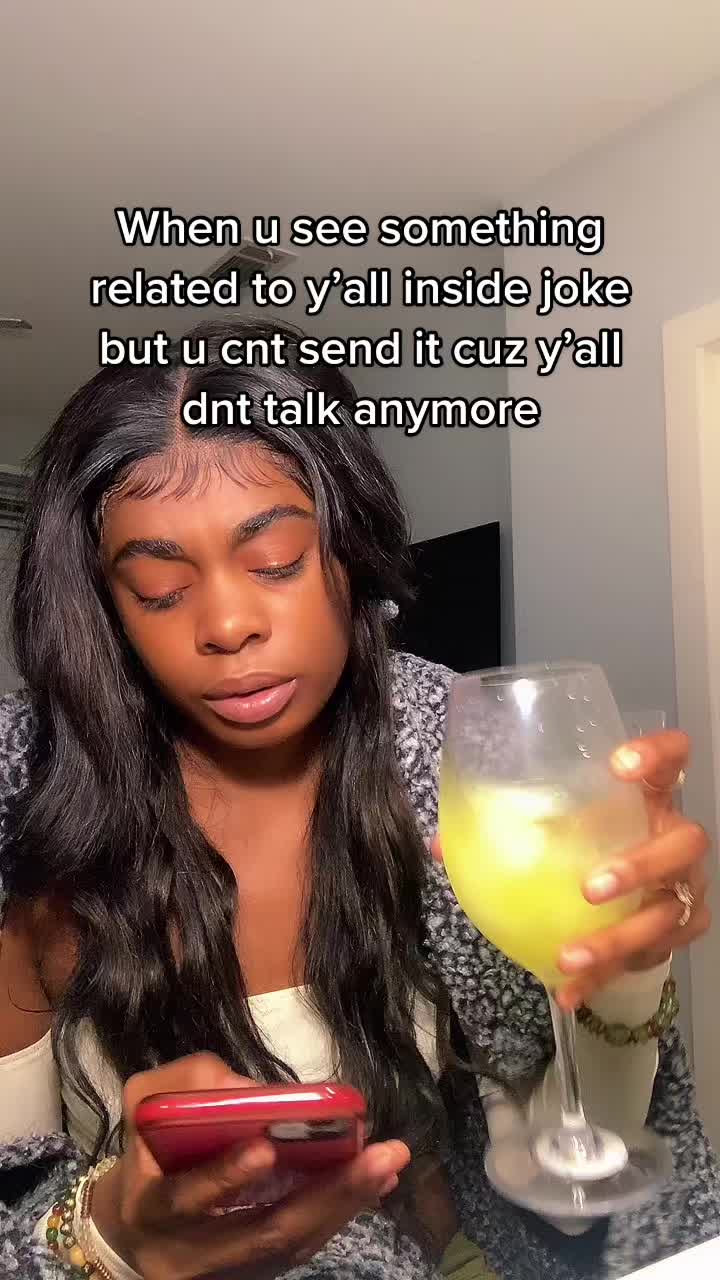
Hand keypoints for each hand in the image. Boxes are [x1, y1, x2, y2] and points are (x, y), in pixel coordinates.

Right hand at [91, 1053, 409, 1279]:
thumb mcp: (145, 1104)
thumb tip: (259, 1094)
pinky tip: (374, 1182)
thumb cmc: (148, 1151)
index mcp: (153, 1207)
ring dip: (346, 1203)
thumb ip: (192, 1087)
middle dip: (328, 1194)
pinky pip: (303, 1246)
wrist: (136, 1228)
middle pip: (265, 1234)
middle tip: (380, 1157)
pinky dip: (340, 1211)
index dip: (224, 1176)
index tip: (266, 1146)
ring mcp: (230, 1272)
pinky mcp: (257, 1274)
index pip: (185, 1198)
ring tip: (387, 1164)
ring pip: (294, 1245)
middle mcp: (192, 1254)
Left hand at [431, 729, 709, 1011]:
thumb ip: (501, 824)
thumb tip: (440, 846)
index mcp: (648, 795)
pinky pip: (648, 958)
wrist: (621, 889)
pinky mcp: (679, 931)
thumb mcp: (552, 823)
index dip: (657, 754)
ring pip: (669, 913)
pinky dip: (604, 977)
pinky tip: (569, 991)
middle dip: (642, 866)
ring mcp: (685, 887)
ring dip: (618, 939)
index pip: (672, 758)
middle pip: (686, 843)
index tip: (618, 765)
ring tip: (569, 956)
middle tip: (590, 888)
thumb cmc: (584, 839)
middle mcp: (675, 836)